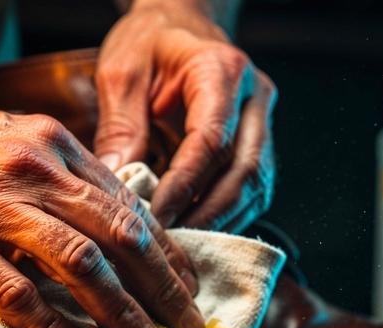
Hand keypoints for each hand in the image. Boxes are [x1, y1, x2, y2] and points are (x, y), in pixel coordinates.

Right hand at [0, 96, 203, 327]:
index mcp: (50, 145)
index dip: (165, 248)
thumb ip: (51, 176)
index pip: (127, 202)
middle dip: (163, 284)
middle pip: (120, 234)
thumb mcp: (2, 141)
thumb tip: (99, 220)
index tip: (186, 281)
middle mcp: (32, 171)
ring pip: (81, 265)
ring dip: (123, 311)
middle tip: (188, 321)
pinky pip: (18, 295)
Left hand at [94, 0, 275, 232]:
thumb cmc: (148, 44)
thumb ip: (121, 125)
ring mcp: (264, 123)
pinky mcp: (260, 144)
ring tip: (184, 246)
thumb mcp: (122, 73)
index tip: (158, 217)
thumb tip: (119, 183)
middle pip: (245, 171)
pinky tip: (198, 232)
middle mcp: (254, 98)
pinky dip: (228, 216)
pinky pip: (253, 189)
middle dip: (210, 214)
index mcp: (222, 71)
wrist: (178, 25)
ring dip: (222, 222)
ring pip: (256, 186)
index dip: (186, 185)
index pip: (212, 140)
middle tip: (174, 245)